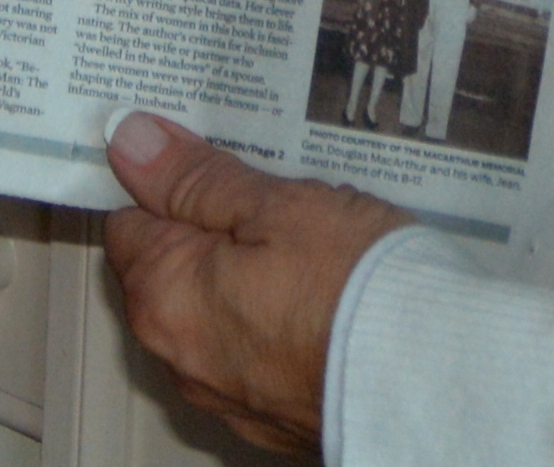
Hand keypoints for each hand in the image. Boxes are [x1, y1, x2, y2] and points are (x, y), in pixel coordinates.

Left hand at [104, 111, 407, 455]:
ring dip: (241, 268)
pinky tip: (317, 284)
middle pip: (168, 265)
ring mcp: (224, 391)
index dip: (163, 177)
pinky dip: (270, 313)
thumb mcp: (273, 203)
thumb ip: (195, 177)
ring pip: (213, 305)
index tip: (201, 150)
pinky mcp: (269, 411)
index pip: (128, 219)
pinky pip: (250, 344)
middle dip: (206, 222)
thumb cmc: (351, 289)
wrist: (425, 380)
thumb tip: (131, 142)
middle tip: (265, 184)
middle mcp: (179, 355)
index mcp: (163, 295)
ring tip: (304, 230)